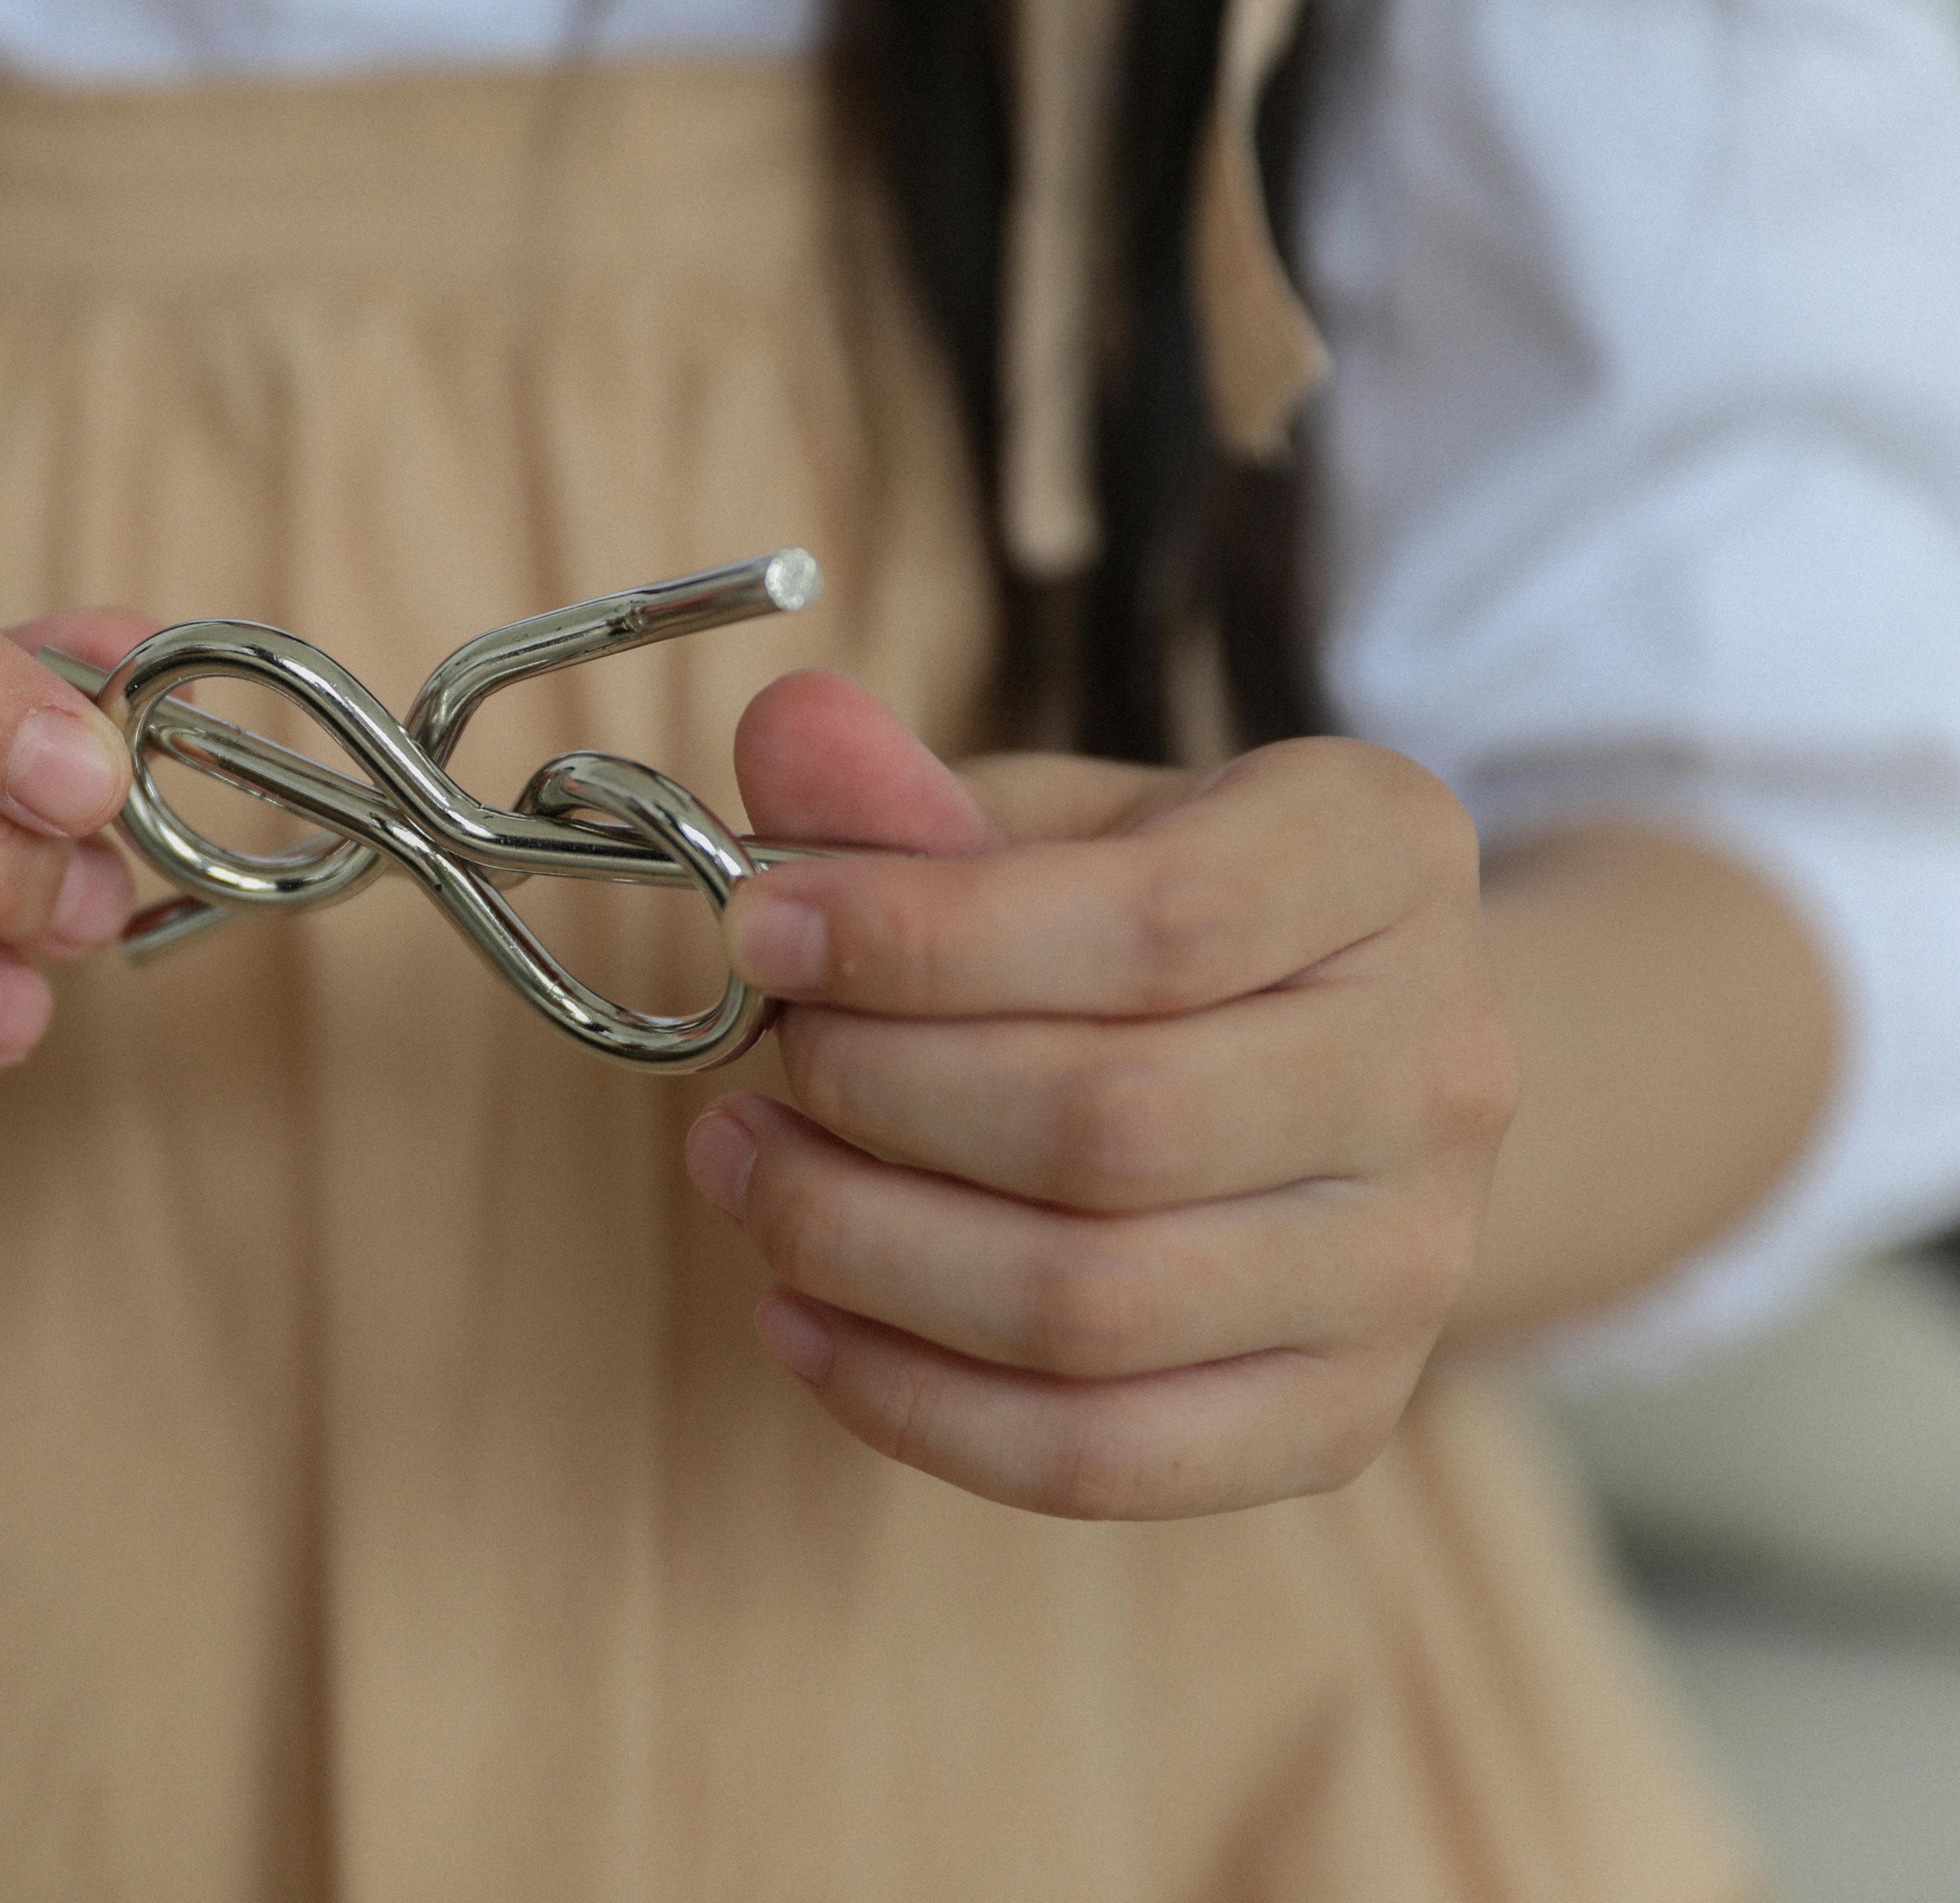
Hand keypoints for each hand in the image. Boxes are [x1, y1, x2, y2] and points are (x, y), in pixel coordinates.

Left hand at [685, 671, 1514, 1519]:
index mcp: (1386, 856)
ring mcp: (1411, 1266)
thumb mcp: (1047, 817)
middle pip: (1113, 1126)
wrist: (1332, 1066)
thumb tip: (786, 733)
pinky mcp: (1340, 1417)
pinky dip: (910, 1402)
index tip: (758, 930)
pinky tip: (796, 1317)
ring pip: (1090, 1307)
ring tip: (746, 1170)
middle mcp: (1444, 1066)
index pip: (1159, 922)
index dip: (922, 939)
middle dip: (877, 1098)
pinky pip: (1098, 1457)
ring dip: (862, 1248)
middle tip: (758, 1062)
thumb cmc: (1147, 923)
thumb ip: (905, 793)